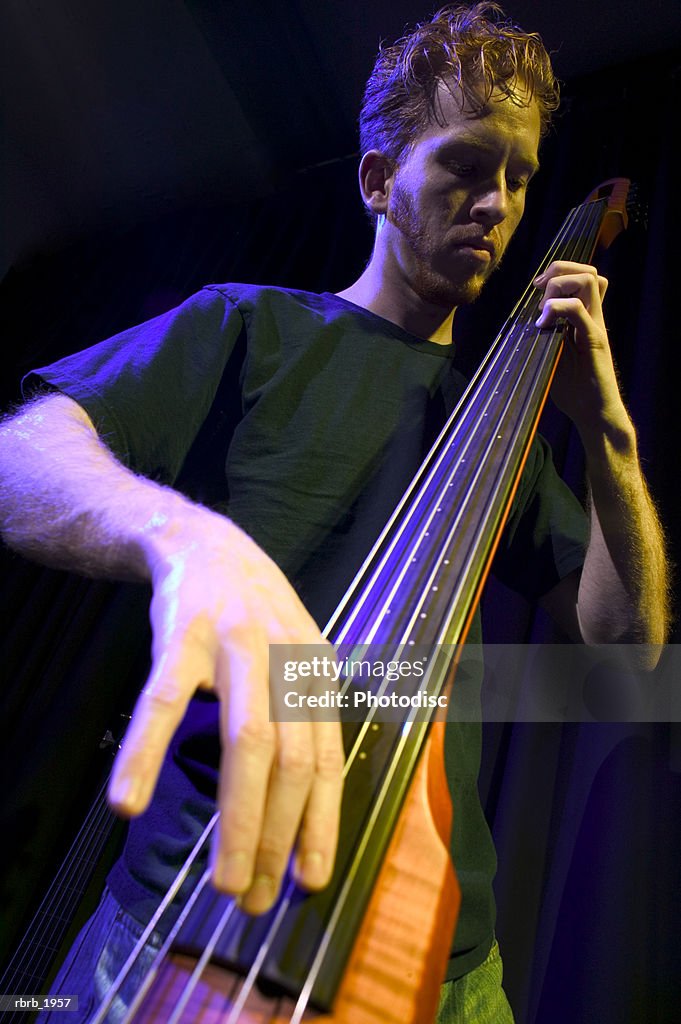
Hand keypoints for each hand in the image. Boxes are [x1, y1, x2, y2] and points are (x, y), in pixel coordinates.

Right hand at [108, 508, 343, 914]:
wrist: (204, 543)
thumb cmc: (252, 616)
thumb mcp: (293, 659)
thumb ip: (298, 720)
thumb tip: (297, 807)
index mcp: (317, 672)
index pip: (328, 761)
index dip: (321, 824)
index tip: (309, 881)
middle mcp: (288, 659)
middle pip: (293, 761)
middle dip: (279, 837)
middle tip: (256, 898)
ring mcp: (237, 643)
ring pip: (247, 741)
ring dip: (238, 817)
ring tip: (224, 879)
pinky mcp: (183, 633)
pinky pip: (164, 701)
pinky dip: (147, 752)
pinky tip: (129, 801)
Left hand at [534, 261, 628, 437]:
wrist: (594, 413)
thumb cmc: (574, 389)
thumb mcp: (552, 355)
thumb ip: (545, 336)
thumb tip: (521, 325)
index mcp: (585, 318)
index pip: (583, 277)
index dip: (559, 272)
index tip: (536, 289)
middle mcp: (594, 317)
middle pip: (588, 271)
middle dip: (559, 270)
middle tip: (539, 290)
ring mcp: (596, 326)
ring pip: (589, 281)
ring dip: (560, 286)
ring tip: (544, 310)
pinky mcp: (595, 340)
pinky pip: (579, 309)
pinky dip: (557, 309)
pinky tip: (542, 326)